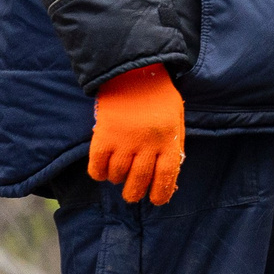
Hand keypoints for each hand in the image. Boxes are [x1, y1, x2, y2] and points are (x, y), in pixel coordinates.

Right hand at [89, 63, 184, 204]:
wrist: (133, 72)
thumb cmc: (158, 98)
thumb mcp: (175, 120)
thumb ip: (171, 145)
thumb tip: (166, 174)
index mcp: (169, 140)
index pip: (166, 176)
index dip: (161, 192)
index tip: (156, 200)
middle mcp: (147, 144)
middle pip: (140, 180)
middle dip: (134, 193)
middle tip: (131, 195)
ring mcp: (124, 140)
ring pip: (117, 174)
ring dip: (116, 180)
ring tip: (117, 177)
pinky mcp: (103, 135)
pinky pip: (97, 164)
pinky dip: (98, 173)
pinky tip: (102, 172)